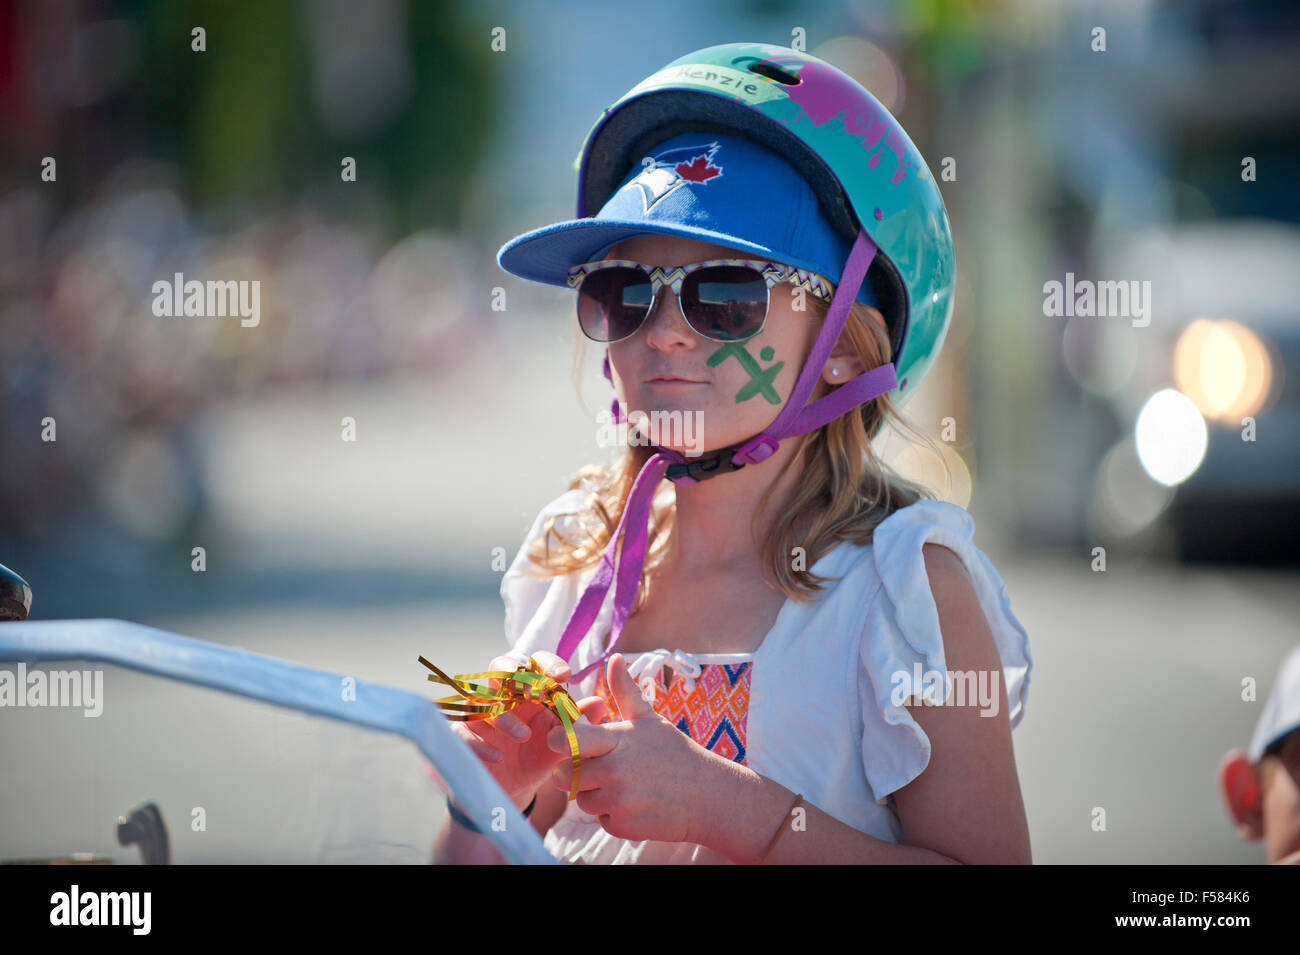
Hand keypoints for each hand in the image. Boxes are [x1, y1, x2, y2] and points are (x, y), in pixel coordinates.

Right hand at [442, 651, 604, 805]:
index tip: (564, 675)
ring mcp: (480, 713)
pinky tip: (497, 757)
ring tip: (524, 736)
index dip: (548, 664)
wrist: (514, 790)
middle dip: (517, 675)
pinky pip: (461, 731)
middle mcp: (504, 694)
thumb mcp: (564, 744)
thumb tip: (601, 703)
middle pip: (500, 666)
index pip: (536, 663)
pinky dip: (477, 743)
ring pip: (482, 699)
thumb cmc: (540, 757)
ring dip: (503, 716)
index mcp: (531, 690)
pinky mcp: (463, 736)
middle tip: (535, 691)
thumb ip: (581, 726)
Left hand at [544, 652, 726, 843]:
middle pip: (566, 775)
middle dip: (575, 772)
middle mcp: (616, 770)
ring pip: (582, 800)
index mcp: (619, 740)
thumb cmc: (676, 754)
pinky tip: (635, 804)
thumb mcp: (650, 720)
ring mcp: (619, 800)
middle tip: (597, 767)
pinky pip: (601, 820)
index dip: (558, 740)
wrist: (708, 796)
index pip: (572, 740)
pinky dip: (613, 815)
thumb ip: (625, 691)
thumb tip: (614, 658)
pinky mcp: (623, 826)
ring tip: (624, 785)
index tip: (555, 740)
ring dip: (596, 795)